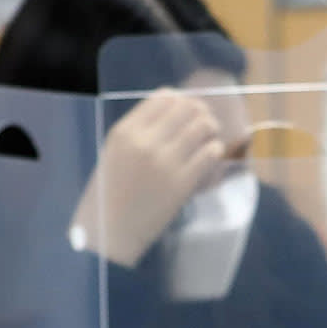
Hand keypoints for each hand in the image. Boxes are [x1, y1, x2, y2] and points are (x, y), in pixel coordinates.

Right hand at [67, 88, 230, 266]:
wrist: (112, 230)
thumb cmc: (112, 192)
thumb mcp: (116, 152)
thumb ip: (140, 132)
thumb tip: (175, 110)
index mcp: (125, 132)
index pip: (164, 97)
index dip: (181, 101)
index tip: (187, 111)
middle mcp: (144, 142)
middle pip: (187, 108)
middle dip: (200, 113)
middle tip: (205, 125)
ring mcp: (164, 162)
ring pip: (202, 127)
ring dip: (211, 131)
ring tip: (210, 140)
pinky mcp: (182, 183)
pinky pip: (210, 154)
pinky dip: (215, 151)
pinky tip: (211, 157)